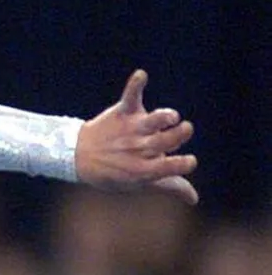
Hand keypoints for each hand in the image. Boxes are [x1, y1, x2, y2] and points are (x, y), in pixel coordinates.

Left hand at [74, 69, 196, 201]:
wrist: (80, 157)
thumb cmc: (116, 172)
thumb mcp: (140, 184)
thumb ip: (169, 186)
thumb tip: (194, 199)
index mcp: (143, 170)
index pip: (166, 168)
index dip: (181, 165)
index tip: (190, 162)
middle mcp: (138, 149)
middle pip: (163, 142)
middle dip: (178, 135)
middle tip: (184, 130)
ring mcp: (131, 130)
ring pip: (151, 121)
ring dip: (163, 116)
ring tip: (170, 116)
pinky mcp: (124, 112)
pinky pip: (131, 96)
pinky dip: (135, 85)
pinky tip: (141, 75)